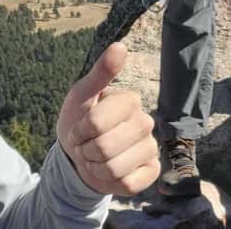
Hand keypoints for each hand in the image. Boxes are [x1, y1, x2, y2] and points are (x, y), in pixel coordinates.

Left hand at [56, 43, 159, 195]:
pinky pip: (128, 184)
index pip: (97, 123)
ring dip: (95, 168)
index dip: (80, 131)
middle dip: (86, 151)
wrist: (80, 155)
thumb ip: (101, 73)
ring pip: (115, 168)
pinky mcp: (152, 171)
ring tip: (95, 159)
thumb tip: (120, 45)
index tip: (79, 129)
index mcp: (130, 100)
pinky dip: (110, 183)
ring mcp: (151, 147)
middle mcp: (146, 122)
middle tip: (85, 146)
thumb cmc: (80, 120)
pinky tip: (109, 173)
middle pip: (105, 147)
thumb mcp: (82, 95)